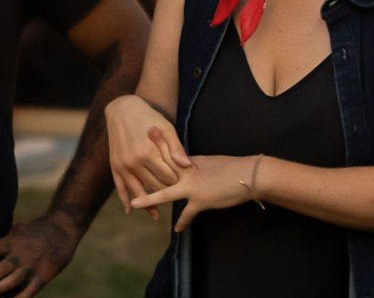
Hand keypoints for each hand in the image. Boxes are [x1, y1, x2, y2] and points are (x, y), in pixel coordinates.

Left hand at [0, 212, 78, 297]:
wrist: (64, 227)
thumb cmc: (38, 227)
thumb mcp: (20, 227)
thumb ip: (5, 237)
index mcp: (15, 239)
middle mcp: (23, 253)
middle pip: (1, 267)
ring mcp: (33, 266)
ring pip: (13, 280)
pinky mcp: (44, 276)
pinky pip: (30, 291)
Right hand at [104, 95, 192, 218]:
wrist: (123, 109)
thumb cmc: (149, 117)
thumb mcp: (167, 128)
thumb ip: (176, 148)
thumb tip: (188, 167)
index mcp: (148, 153)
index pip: (167, 177)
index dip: (177, 183)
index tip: (185, 186)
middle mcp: (134, 162)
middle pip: (154, 185)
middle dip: (166, 192)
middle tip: (175, 199)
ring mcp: (122, 165)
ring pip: (138, 190)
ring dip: (147, 204)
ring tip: (157, 216)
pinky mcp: (115, 165)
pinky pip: (120, 187)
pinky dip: (125, 200)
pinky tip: (130, 210)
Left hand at [129, 154, 255, 231]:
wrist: (247, 175)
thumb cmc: (231, 167)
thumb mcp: (209, 161)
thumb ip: (193, 164)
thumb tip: (184, 165)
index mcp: (189, 161)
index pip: (166, 156)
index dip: (152, 151)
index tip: (138, 143)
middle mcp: (187, 172)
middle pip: (159, 172)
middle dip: (142, 171)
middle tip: (126, 165)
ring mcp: (192, 186)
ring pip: (166, 194)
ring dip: (149, 199)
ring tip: (134, 204)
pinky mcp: (200, 200)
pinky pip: (187, 213)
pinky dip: (183, 222)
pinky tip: (177, 230)